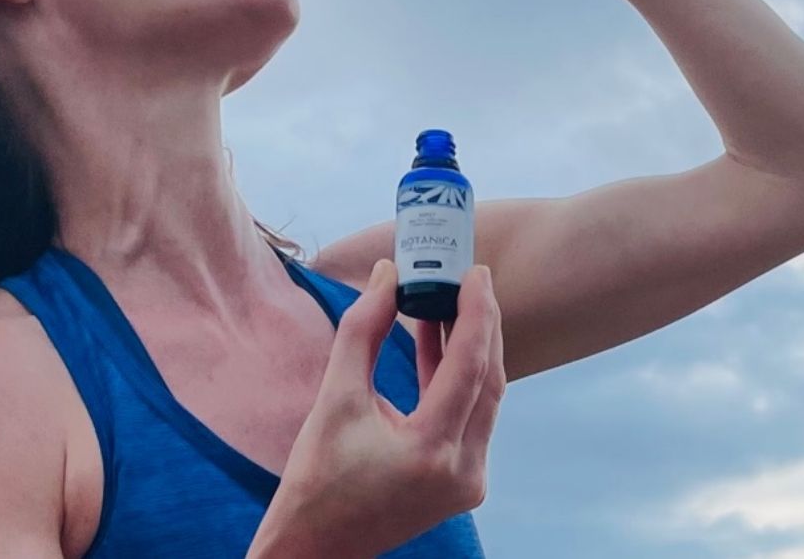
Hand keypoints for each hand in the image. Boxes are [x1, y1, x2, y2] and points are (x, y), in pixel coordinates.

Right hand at [246, 259, 505, 558]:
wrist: (315, 546)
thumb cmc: (316, 479)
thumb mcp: (334, 398)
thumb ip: (361, 331)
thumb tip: (386, 276)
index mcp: (431, 452)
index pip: (469, 367)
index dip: (476, 313)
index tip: (476, 272)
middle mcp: (462, 471)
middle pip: (488, 381)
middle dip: (481, 325)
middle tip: (470, 278)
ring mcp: (468, 482)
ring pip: (484, 399)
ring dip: (470, 350)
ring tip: (449, 302)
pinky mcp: (462, 483)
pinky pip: (471, 419)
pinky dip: (458, 380)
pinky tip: (436, 343)